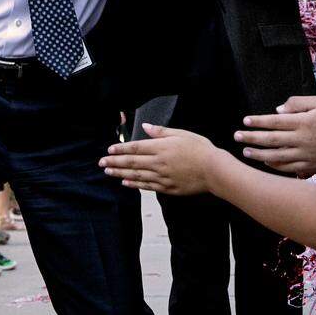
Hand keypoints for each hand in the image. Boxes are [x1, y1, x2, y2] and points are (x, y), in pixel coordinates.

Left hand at [99, 124, 220, 194]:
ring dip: (120, 173)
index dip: (121, 149)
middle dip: (114, 162)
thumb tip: (145, 127)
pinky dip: (134, 184)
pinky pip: (147, 186)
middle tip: (101, 162)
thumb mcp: (181, 134)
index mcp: (161, 147)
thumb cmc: (200, 149)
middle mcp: (158, 163)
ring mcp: (162, 177)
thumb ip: (161, 132)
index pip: (135, 148)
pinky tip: (126, 183)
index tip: (109, 149)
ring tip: (108, 172)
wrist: (214, 170)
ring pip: (136, 175)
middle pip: (132, 162)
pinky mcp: (168, 188)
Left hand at [235, 96, 315, 176]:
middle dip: (252, 138)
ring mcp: (306, 156)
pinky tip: (265, 161)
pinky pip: (288, 168)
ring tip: (246, 151)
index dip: (258, 122)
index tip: (245, 121)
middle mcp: (303, 140)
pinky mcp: (311, 167)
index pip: (275, 122)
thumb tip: (277, 110)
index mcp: (304, 122)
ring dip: (259, 154)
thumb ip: (297, 103)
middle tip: (237, 136)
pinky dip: (274, 165)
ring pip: (277, 156)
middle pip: (271, 140)